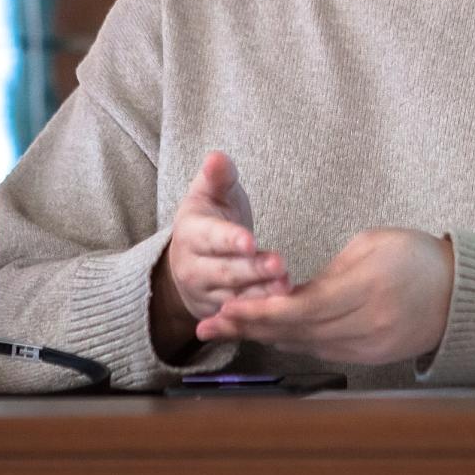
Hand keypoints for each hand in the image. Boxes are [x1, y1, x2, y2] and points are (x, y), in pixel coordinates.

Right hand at [152, 151, 289, 357]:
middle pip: (225, 271)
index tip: (249, 240)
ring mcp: (206, 294)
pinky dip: (260, 315)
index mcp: (191, 233)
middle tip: (280, 264)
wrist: (187, 261)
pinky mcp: (220, 313)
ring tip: (286, 287)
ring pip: (234, 297)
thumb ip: (218, 177)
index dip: (229, 240)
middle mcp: (193, 268)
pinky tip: (282, 309)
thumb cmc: (208, 219)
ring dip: (261, 295)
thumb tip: (216, 157)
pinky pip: (240, 317)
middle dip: (252, 270)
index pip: (211, 238)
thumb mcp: (209, 193)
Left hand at [194, 228, 455, 364]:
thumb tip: (289, 293)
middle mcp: (366, 326)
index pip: (300, 309)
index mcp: (365, 290)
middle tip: (209, 326)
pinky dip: (293, 343)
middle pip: (296, 333)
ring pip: (305, 347)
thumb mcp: (369, 245)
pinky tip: (268, 335)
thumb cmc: (416, 257)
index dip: (259, 312)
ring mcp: (369, 347)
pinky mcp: (371, 358)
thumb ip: (327, 272)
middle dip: (249, 329)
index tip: (226, 309)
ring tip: (227, 330)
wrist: (459, 292)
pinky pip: (323, 352)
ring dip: (265, 338)